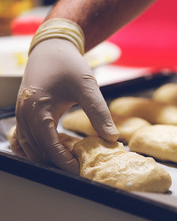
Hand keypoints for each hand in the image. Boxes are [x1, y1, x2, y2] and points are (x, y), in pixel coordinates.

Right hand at [14, 38, 118, 173]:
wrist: (52, 48)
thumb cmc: (68, 64)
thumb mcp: (87, 87)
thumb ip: (99, 113)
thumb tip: (112, 138)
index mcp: (37, 109)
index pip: (50, 146)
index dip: (65, 162)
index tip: (80, 172)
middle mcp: (24, 115)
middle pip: (38, 150)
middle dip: (57, 161)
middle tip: (80, 167)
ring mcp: (21, 114)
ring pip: (31, 147)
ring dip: (49, 156)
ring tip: (72, 160)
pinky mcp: (25, 113)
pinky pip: (26, 138)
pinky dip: (40, 147)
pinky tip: (57, 148)